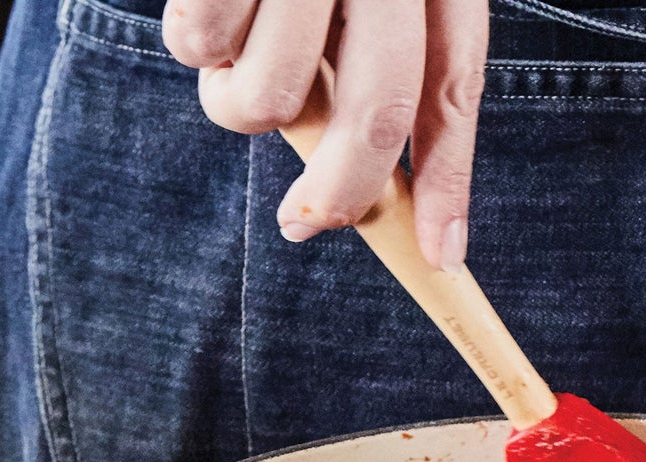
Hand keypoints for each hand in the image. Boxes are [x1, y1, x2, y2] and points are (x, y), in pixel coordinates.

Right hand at [162, 0, 488, 268]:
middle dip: (340, 194)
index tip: (443, 254)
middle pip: (377, 115)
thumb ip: (369, 57)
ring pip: (275, 97)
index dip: (449, 181)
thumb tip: (354, 181)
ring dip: (238, 107)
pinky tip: (202, 8)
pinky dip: (193, 46)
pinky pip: (203, 45)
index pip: (452, 88)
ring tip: (228, 60)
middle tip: (304, 224)